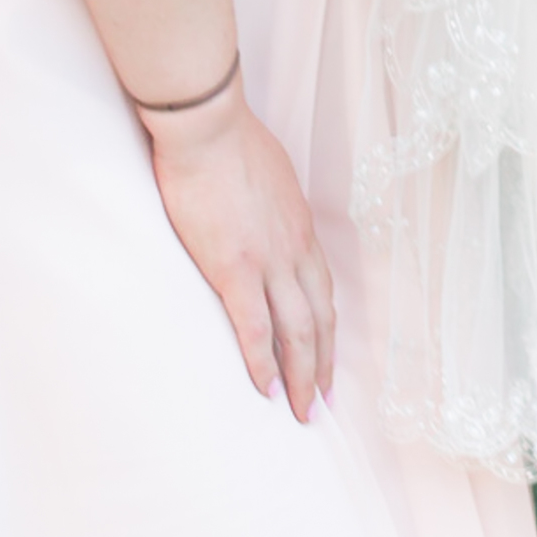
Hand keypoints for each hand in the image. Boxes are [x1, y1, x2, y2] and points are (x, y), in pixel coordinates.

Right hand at [140, 87, 332, 419]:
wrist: (208, 126)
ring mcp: (268, 262)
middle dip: (324, 363)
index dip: (327, 326)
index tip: (328, 354)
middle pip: (319, 318)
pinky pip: (255, 328)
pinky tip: (268, 390)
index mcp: (300, 227)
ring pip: (298, 331)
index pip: (322, 288)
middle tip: (326, 400)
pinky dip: (264, 364)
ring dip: (304, 376)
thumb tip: (265, 211)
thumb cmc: (229, 139)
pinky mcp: (234, 269)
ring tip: (304, 411)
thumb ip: (272, 203)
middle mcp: (294, 249)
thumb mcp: (269, 173)